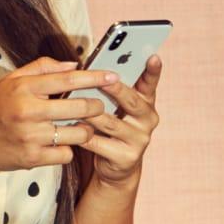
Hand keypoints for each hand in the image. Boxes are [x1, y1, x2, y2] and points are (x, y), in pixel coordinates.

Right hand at [0, 57, 116, 173]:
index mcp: (24, 88)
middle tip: (97, 106)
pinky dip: (67, 149)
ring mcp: (31, 136)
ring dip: (85, 130)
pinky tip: (59, 144)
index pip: (68, 79)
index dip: (95, 77)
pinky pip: (66, 154)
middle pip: (80, 107)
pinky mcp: (32, 158)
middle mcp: (28, 111)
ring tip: (79, 126)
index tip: (113, 76)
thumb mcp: (11, 81)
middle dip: (96, 106)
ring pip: (79, 133)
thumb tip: (75, 66)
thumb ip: (42, 69)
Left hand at [78, 55, 162, 187]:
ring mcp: (139, 140)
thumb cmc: (111, 128)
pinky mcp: (126, 158)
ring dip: (91, 114)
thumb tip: (89, 67)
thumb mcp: (116, 107)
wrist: (117, 166)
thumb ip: (110, 89)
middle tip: (103, 79)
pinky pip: (99, 143)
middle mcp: (147, 120)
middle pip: (132, 102)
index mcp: (146, 103)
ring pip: (111, 123)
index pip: (150, 84)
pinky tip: (70, 129)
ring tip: (75, 104)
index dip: (153, 71)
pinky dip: (83, 135)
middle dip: (116, 89)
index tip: (153, 56)